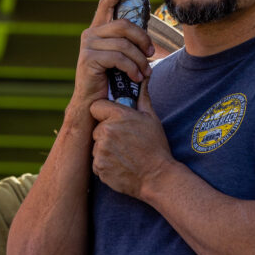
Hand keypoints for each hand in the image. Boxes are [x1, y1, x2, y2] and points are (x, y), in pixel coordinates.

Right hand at [72, 0, 153, 107]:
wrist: (93, 103)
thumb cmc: (110, 80)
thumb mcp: (120, 57)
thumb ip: (127, 42)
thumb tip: (145, 31)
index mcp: (98, 30)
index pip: (106, 4)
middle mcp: (90, 34)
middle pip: (124, 24)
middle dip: (143, 38)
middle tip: (151, 53)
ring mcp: (88, 45)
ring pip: (124, 43)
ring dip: (140, 59)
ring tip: (145, 72)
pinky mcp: (89, 58)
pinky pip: (118, 57)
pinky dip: (132, 68)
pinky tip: (137, 77)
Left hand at [89, 83, 171, 198]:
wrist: (158, 177)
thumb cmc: (156, 146)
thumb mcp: (151, 118)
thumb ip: (142, 97)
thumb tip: (144, 77)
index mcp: (117, 116)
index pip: (96, 106)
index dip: (104, 112)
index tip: (113, 119)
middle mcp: (106, 131)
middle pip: (96, 127)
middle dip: (107, 132)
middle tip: (124, 140)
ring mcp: (101, 150)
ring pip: (96, 144)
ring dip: (106, 148)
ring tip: (124, 153)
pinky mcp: (98, 166)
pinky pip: (97, 160)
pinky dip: (105, 163)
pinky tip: (121, 164)